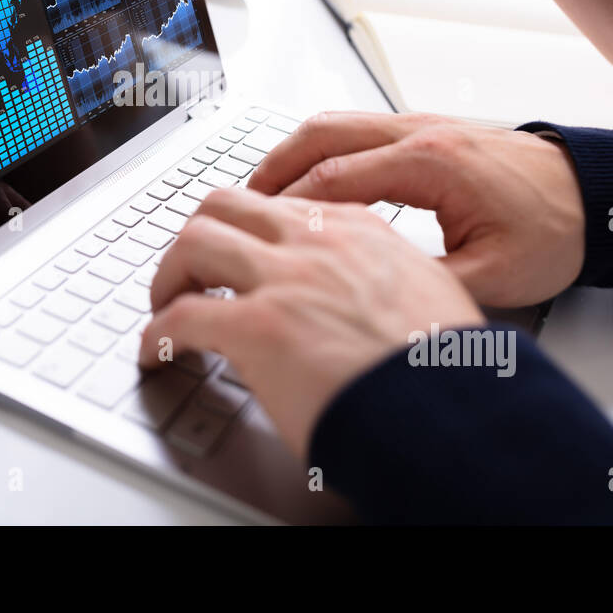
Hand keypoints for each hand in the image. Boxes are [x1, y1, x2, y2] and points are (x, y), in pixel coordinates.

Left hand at [139, 188, 481, 457]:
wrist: (456, 409)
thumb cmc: (450, 369)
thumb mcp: (432, 296)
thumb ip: (386, 285)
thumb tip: (367, 305)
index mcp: (360, 231)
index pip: (284, 206)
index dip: (250, 229)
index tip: (239, 249)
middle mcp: (317, 242)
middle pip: (228, 203)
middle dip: (200, 232)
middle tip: (191, 268)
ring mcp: (284, 279)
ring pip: (194, 241)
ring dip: (170, 273)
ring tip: (165, 302)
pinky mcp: (257, 328)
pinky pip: (179, 318)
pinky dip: (157, 334)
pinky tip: (156, 353)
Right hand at [246, 112, 585, 307]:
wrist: (598, 195)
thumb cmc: (556, 228)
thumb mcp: (492, 274)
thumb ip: (423, 283)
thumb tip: (368, 301)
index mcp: (430, 162)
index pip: (334, 178)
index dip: (287, 209)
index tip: (255, 235)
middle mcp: (418, 132)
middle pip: (320, 135)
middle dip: (271, 168)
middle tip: (237, 204)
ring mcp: (420, 126)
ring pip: (333, 125)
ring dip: (291, 154)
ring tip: (259, 192)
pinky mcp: (425, 134)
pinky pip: (354, 131)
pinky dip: (319, 151)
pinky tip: (307, 182)